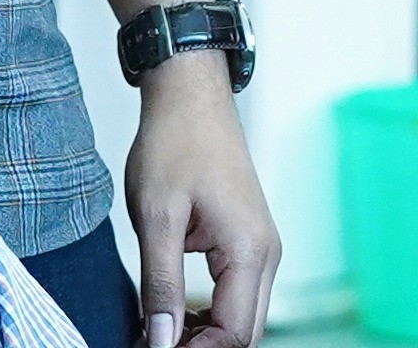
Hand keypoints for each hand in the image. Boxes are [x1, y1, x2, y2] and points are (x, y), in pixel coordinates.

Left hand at [123, 53, 278, 347]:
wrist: (190, 95)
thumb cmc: (175, 144)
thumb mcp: (157, 217)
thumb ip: (161, 284)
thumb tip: (161, 341)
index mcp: (249, 250)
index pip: (235, 334)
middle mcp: (266, 254)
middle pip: (246, 333)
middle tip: (151, 342)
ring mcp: (261, 247)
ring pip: (242, 317)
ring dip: (204, 334)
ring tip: (156, 330)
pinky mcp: (247, 241)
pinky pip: (236, 294)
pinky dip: (208, 313)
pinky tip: (172, 311)